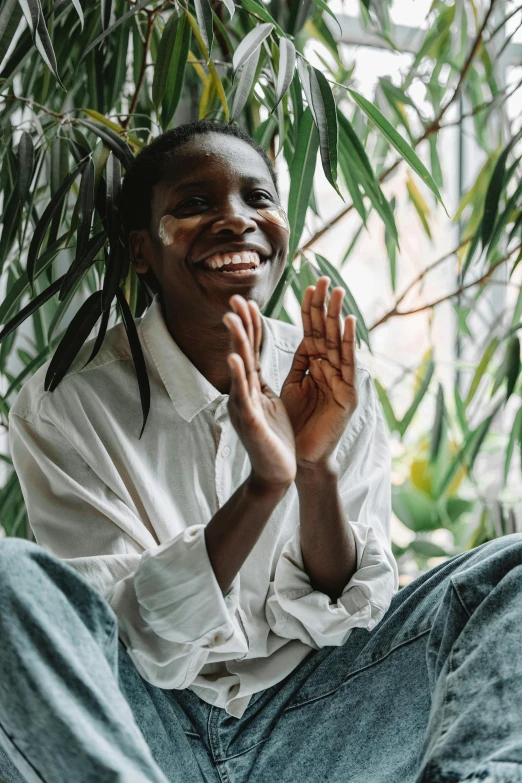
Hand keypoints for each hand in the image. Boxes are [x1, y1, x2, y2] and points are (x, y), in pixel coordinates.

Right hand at [223, 295, 296, 489]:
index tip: (248, 301)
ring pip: (240, 369)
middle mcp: (243, 392)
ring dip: (236, 342)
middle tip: (234, 298)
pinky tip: (234, 358)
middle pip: (242, 353)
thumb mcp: (270, 401)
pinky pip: (243, 395)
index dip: (250, 325)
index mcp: (252, 386)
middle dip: (239, 325)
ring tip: (231, 318)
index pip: (251, 350)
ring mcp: (244, 406)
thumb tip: (255, 359)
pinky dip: (238, 376)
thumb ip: (262, 380)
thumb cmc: (274, 437)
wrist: (276, 472)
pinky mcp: (249, 421)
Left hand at [280, 277, 358, 469]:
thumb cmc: (297, 424)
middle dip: (325, 305)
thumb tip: (302, 337)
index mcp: (316, 367)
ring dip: (337, 316)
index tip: (308, 284)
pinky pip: (348, 365)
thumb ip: (300, 363)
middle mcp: (331, 370)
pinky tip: (347, 322)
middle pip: (326, 332)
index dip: (310, 310)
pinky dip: (348, 343)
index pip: (312, 332)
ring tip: (338, 292)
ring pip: (338, 343)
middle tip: (324, 277)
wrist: (301, 458)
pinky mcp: (348, 396)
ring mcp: (342, 382)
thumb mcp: (294, 387)